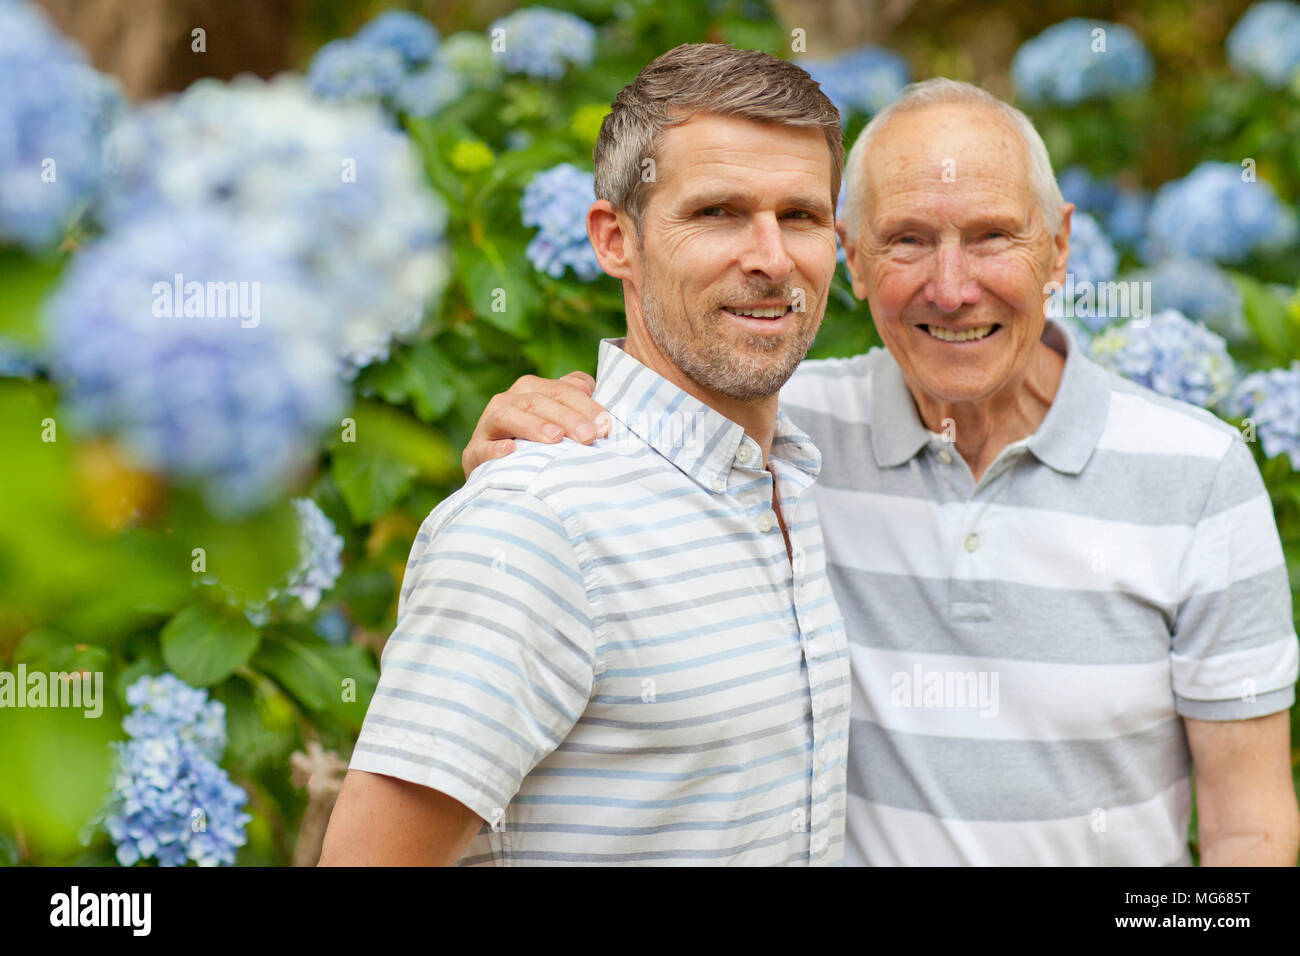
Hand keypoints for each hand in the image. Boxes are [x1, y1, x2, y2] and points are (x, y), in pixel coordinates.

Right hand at [462, 370, 609, 476]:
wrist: (499, 473)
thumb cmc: (537, 444)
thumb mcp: (558, 419)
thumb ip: (574, 398)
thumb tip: (588, 387)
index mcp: (530, 389)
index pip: (561, 389)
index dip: (585, 405)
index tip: (606, 425)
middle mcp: (507, 401)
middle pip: (538, 401)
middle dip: (567, 418)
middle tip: (589, 437)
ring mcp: (487, 426)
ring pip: (508, 416)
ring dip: (533, 426)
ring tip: (555, 438)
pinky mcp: (473, 453)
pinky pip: (481, 448)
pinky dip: (494, 449)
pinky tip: (510, 450)